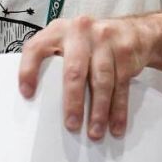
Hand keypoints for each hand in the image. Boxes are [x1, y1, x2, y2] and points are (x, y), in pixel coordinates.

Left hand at [18, 15, 153, 139]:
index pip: (36, 48)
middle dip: (73, 102)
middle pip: (74, 71)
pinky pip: (121, 85)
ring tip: (95, 132)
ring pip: (101, 81)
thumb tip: (40, 101)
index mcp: (58, 31)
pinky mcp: (125, 52)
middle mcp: (80, 31)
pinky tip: (115, 125)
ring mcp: (105, 40)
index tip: (27, 94)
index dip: (28, 71)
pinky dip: (118, 109)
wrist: (134, 29)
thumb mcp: (69, 43)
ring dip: (98, 111)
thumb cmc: (91, 43)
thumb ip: (54, 62)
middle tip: (71, 125)